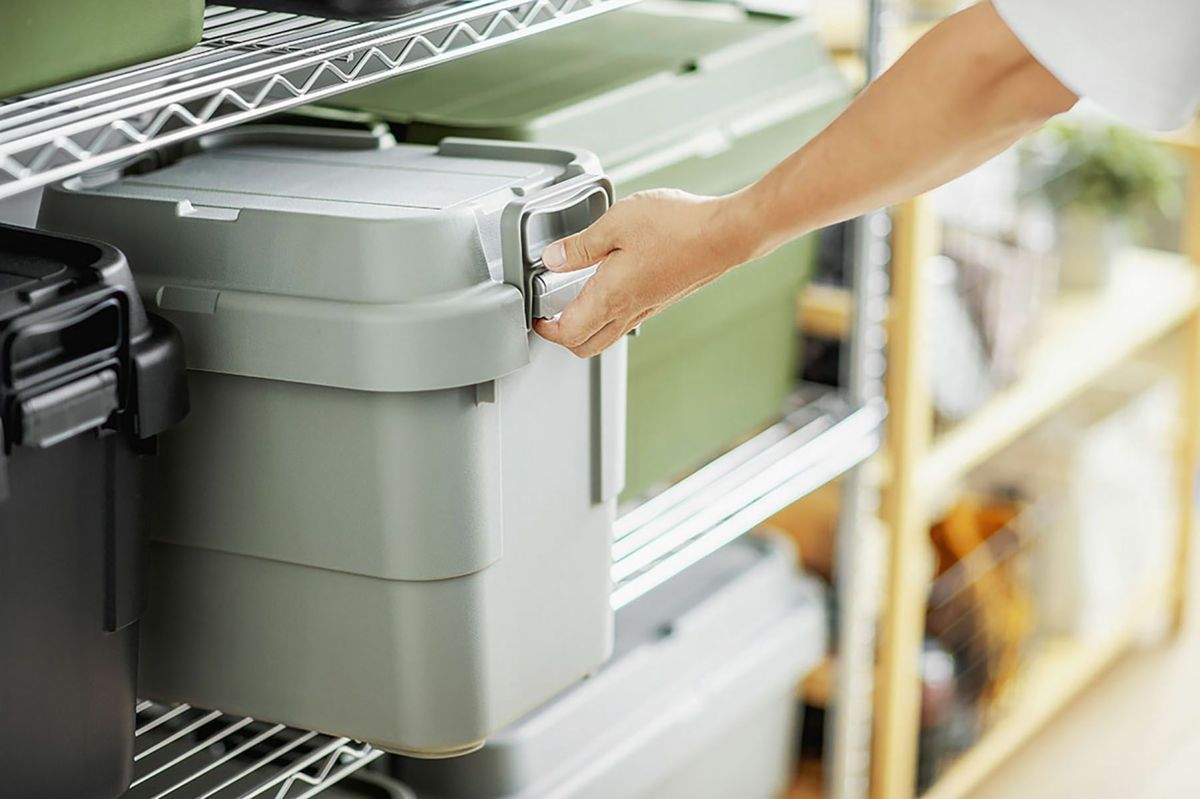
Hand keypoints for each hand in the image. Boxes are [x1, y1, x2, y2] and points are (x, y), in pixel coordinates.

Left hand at [533, 189, 759, 356]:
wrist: (727, 234)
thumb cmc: (679, 227)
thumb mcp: (617, 223)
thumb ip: (580, 245)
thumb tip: (554, 259)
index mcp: (611, 297)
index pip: (568, 334)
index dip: (545, 330)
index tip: (535, 315)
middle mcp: (629, 311)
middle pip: (586, 346)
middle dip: (564, 336)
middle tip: (551, 313)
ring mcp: (649, 308)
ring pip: (607, 336)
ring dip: (586, 326)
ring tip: (575, 297)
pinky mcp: (663, 299)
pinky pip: (627, 320)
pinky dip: (609, 314)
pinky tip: (609, 284)